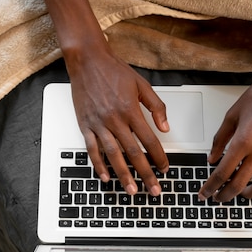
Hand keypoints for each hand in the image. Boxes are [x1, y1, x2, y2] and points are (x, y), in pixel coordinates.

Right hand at [66, 49, 168, 196]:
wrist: (87, 61)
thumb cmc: (114, 70)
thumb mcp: (141, 84)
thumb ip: (156, 107)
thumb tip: (165, 127)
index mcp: (130, 110)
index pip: (149, 140)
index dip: (159, 157)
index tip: (165, 168)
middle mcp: (114, 119)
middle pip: (133, 153)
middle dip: (145, 174)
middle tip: (153, 190)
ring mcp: (98, 124)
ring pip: (113, 156)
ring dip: (123, 175)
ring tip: (131, 190)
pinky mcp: (85, 125)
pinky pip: (92, 149)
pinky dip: (98, 165)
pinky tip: (106, 177)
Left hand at [198, 69, 251, 201]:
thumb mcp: (232, 116)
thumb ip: (220, 139)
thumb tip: (212, 158)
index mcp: (243, 142)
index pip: (222, 173)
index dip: (210, 187)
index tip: (204, 193)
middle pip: (238, 185)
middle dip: (224, 195)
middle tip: (217, 198)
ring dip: (247, 196)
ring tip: (239, 194)